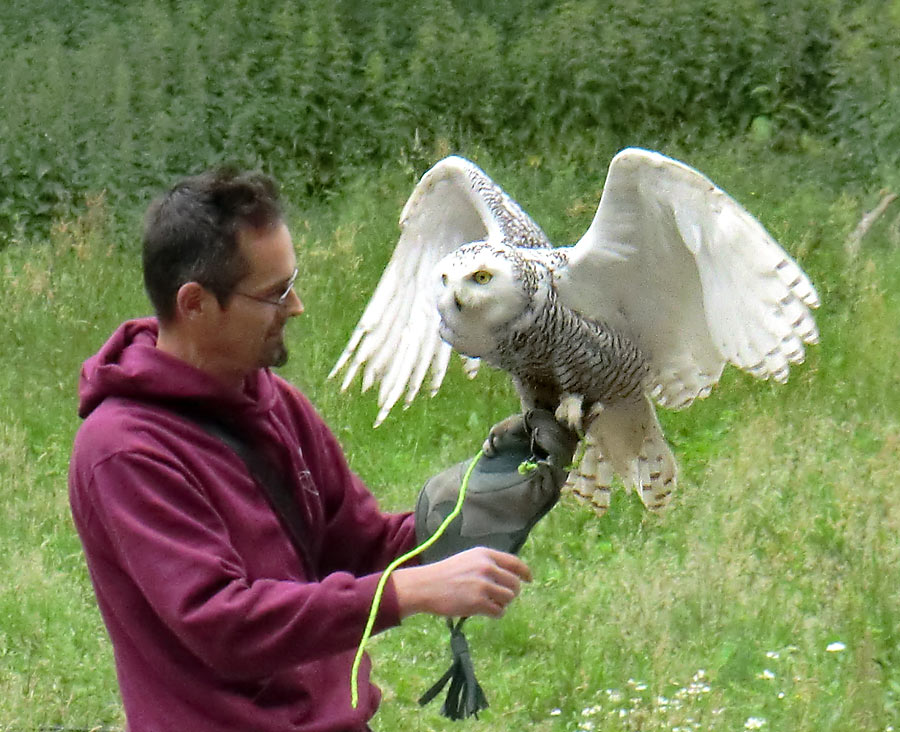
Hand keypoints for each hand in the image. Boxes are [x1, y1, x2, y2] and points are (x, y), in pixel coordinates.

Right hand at [392, 547, 531, 619]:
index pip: (514, 562)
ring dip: (502, 603)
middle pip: (514, 583)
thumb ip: (488, 564)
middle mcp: (486, 567)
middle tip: (500, 597)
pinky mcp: (478, 602)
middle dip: (511, 592)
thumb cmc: (445, 574)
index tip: (529, 580)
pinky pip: (499, 611)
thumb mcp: (468, 559)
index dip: (524, 572)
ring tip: (488, 603)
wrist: (425, 586)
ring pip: (508, 598)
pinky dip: (495, 613)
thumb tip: (511, 576)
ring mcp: (483, 584)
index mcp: (485, 554)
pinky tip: (484, 611)